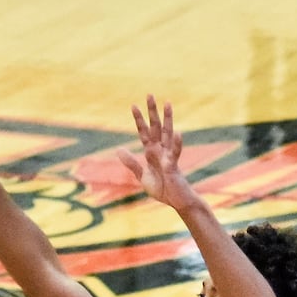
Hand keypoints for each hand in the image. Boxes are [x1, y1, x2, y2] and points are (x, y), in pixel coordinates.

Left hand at [116, 94, 194, 208]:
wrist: (176, 202)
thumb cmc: (162, 188)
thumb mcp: (142, 175)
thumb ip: (132, 163)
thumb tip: (119, 149)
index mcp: (152, 152)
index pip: (144, 132)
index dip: (139, 120)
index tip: (133, 105)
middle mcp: (161, 150)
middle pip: (156, 127)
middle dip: (152, 112)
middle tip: (149, 94)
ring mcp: (168, 156)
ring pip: (168, 134)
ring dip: (168, 119)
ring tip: (168, 104)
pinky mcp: (173, 166)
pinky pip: (174, 153)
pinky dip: (176, 143)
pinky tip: (177, 132)